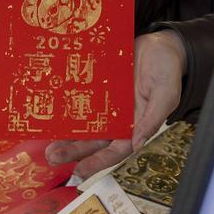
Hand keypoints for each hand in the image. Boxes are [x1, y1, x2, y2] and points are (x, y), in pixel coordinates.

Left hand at [47, 31, 185, 177]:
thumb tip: (138, 144)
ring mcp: (105, 104)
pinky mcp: (96, 88)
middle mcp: (117, 120)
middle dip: (73, 152)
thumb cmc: (167, 70)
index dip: (98, 161)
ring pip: (83, 126)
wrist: (159, 43)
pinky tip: (50, 116)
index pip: (115, 151)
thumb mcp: (166, 94)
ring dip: (65, 137)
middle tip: (52, 158)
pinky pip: (79, 101)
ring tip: (46, 146)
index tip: (79, 170)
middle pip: (94, 142)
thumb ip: (153, 119)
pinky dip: (65, 111)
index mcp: (136, 126)